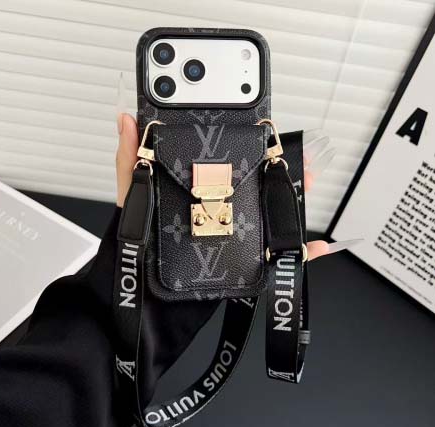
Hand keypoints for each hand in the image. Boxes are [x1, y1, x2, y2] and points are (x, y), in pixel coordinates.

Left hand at [115, 113, 358, 260]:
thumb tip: (126, 120)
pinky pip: (276, 256)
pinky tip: (313, 246)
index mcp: (200, 191)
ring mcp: (235, 234)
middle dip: (284, 172)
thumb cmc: (140, 241)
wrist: (148, 293)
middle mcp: (221, 209)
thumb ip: (130, 161)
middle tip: (301, 163)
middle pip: (259, 186)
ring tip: (308, 186)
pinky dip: (299, 252)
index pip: (230, 164)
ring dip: (296, 200)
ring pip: (272, 213)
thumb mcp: (133, 197)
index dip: (253, 149)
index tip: (271, 136)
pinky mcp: (243, 260)